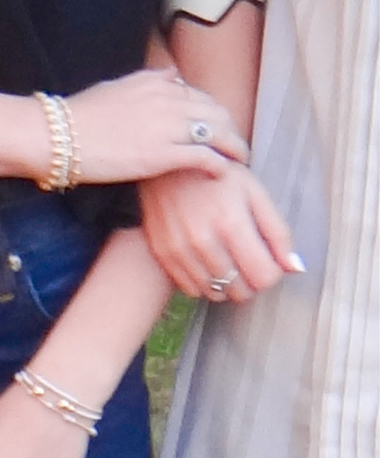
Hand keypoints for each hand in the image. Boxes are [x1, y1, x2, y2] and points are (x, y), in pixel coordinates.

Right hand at [64, 68, 248, 182]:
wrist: (58, 135)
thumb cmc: (80, 115)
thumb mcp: (117, 86)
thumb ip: (148, 80)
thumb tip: (172, 74)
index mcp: (156, 82)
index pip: (200, 96)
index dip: (214, 114)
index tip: (218, 128)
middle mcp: (167, 100)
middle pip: (217, 112)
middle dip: (231, 130)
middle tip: (235, 146)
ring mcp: (167, 127)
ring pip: (219, 133)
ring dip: (234, 147)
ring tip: (239, 160)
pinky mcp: (162, 155)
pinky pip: (206, 158)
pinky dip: (220, 166)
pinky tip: (223, 174)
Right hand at [140, 161, 300, 302]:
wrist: (169, 164)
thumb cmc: (218, 176)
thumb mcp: (255, 193)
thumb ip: (278, 232)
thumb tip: (295, 268)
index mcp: (231, 224)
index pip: (264, 278)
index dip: (272, 271)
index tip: (267, 258)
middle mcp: (203, 242)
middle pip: (241, 291)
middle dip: (250, 279)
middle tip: (247, 258)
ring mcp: (179, 250)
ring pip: (216, 293)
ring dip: (227, 282)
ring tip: (227, 258)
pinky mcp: (163, 253)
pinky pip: (191, 289)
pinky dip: (204, 282)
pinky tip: (207, 262)